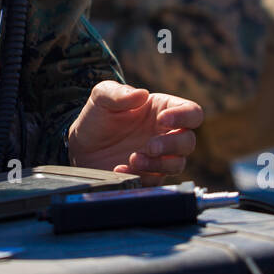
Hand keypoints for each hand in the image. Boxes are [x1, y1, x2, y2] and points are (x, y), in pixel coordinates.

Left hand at [66, 81, 202, 185]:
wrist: (81, 147)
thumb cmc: (97, 117)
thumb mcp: (102, 97)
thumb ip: (118, 93)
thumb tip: (141, 94)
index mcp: (163, 110)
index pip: (191, 112)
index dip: (184, 117)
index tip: (163, 120)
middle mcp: (165, 134)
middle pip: (189, 141)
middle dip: (171, 145)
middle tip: (149, 146)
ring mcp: (159, 157)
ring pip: (177, 164)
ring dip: (158, 164)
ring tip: (133, 159)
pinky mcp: (149, 175)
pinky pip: (156, 181)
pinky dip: (140, 176)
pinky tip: (120, 169)